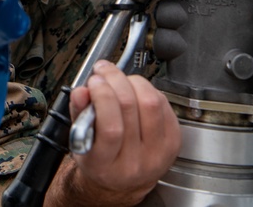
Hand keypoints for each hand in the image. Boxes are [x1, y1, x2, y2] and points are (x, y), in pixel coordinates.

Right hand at [44, 61, 179, 206]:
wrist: (123, 181)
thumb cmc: (100, 159)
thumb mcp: (80, 139)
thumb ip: (78, 113)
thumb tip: (82, 91)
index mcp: (105, 165)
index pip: (111, 128)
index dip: (103, 96)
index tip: (94, 81)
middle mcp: (134, 163)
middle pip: (131, 108)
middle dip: (114, 80)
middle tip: (104, 72)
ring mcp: (157, 154)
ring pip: (151, 102)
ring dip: (133, 81)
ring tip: (120, 79)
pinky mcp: (173, 142)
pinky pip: (163, 104)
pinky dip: (148, 89)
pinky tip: (136, 91)